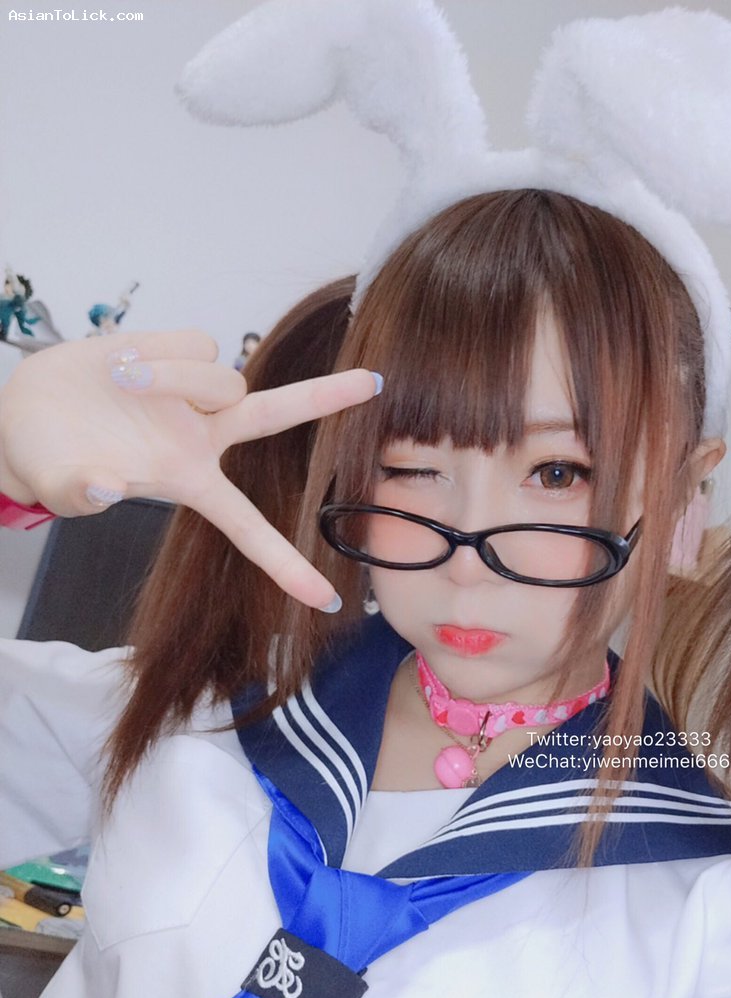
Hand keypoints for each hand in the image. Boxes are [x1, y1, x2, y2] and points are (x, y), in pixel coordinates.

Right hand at [0, 330, 379, 609]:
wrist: (25, 412)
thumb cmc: (49, 462)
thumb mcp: (59, 489)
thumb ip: (80, 493)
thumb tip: (107, 486)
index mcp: (188, 482)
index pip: (247, 528)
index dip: (285, 565)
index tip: (326, 602)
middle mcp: (203, 436)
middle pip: (274, 414)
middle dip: (322, 398)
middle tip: (373, 383)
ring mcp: (193, 393)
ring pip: (220, 370)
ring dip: (172, 374)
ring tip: (121, 383)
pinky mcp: (176, 352)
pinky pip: (193, 339)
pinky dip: (159, 348)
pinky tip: (124, 361)